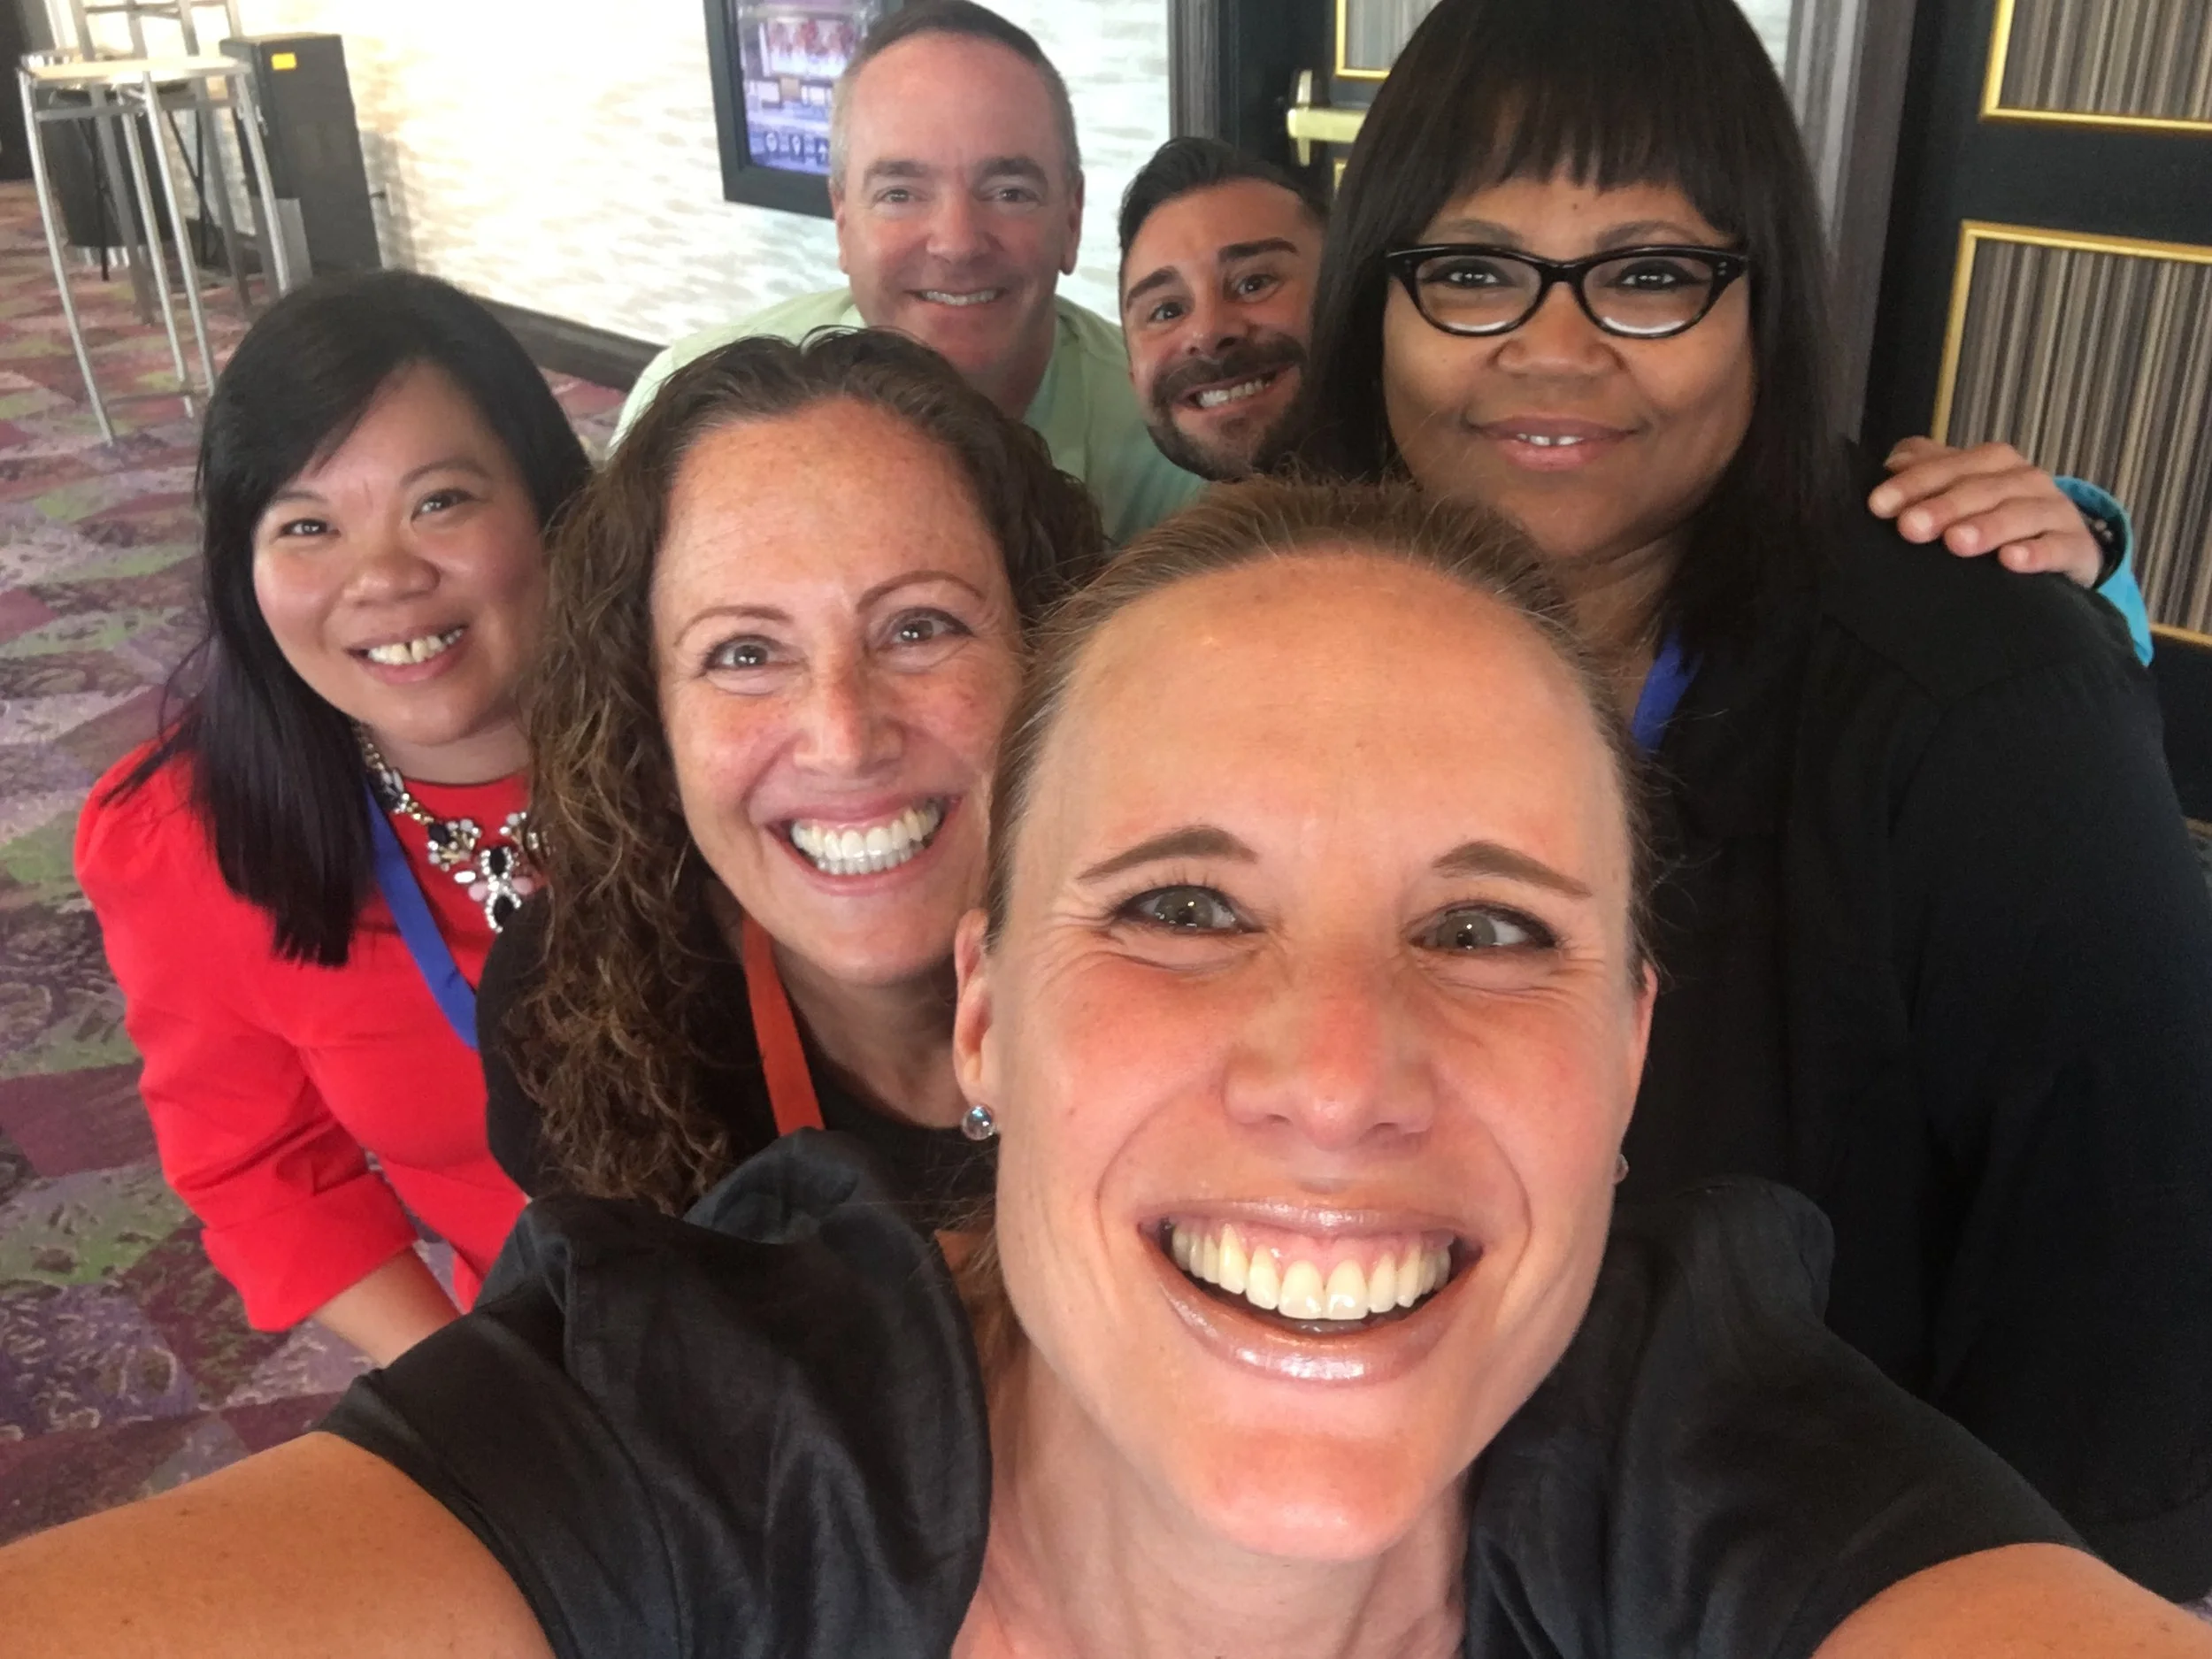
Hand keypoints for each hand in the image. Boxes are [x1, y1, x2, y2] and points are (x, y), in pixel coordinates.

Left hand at [1867, 437, 2103, 588]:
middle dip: (1944, 506)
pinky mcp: (2076, 546)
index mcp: (1990, 463)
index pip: (1949, 466)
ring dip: (1988, 526)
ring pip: (2020, 513)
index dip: (1913, 484)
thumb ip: (1925, 471)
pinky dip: (2037, 553)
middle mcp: (2024, 480)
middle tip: (1911, 527)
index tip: (1877, 506)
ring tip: (1957, 543)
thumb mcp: (1960, 490)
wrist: (2060, 546)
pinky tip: (2011, 561)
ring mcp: (2053, 511)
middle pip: (1981, 488)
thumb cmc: (1994, 516)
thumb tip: (1891, 466)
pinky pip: (2058, 547)